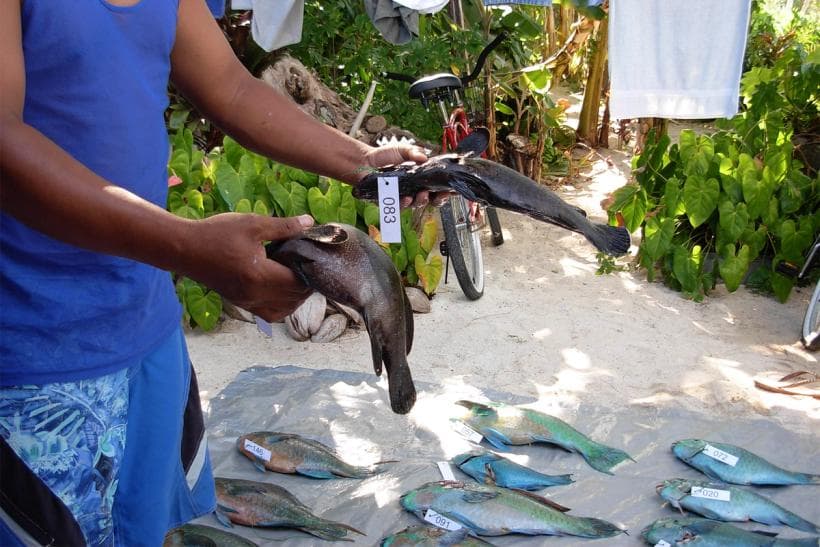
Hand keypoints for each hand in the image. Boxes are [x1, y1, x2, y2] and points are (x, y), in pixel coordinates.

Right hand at [181, 213, 314, 321]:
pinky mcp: (240, 303)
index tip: (316, 257)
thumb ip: (284, 227)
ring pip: (284, 310)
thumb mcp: (253, 224)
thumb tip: (309, 222)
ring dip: (296, 297)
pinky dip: (282, 305)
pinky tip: (282, 287)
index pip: (299, 283)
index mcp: (260, 277)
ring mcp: (246, 302)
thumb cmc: (216, 233)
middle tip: (309, 264)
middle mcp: (255, 295)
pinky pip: (269, 313)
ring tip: (297, 275)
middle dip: (307, 284)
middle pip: (294, 299)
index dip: (312, 272)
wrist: (183, 248)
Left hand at [362, 143, 452, 207]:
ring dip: (422, 201)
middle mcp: (414, 190)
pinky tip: (406, 198)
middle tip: (441, 195)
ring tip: (423, 195)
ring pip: (417, 205)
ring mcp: (402, 197)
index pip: (438, 187)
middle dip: (439, 200)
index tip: (454, 189)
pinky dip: (404, 203)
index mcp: (421, 179)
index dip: (447, 190)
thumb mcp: (402, 150)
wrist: (364, 161)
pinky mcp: (389, 202)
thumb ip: (414, 152)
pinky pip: (399, 207)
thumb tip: (424, 157)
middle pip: (431, 201)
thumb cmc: (384, 156)